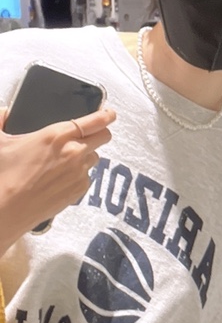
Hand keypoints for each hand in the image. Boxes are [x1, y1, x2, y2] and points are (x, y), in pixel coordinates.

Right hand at [0, 107, 115, 252]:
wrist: (5, 211)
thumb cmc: (2, 175)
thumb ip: (1, 120)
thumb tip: (5, 111)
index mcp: (57, 135)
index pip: (95, 121)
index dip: (106, 116)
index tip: (110, 114)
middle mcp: (74, 151)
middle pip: (104, 137)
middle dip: (101, 133)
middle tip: (91, 134)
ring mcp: (79, 172)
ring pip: (94, 157)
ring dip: (86, 156)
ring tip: (65, 162)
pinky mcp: (79, 189)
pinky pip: (87, 177)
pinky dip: (78, 175)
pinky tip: (59, 178)